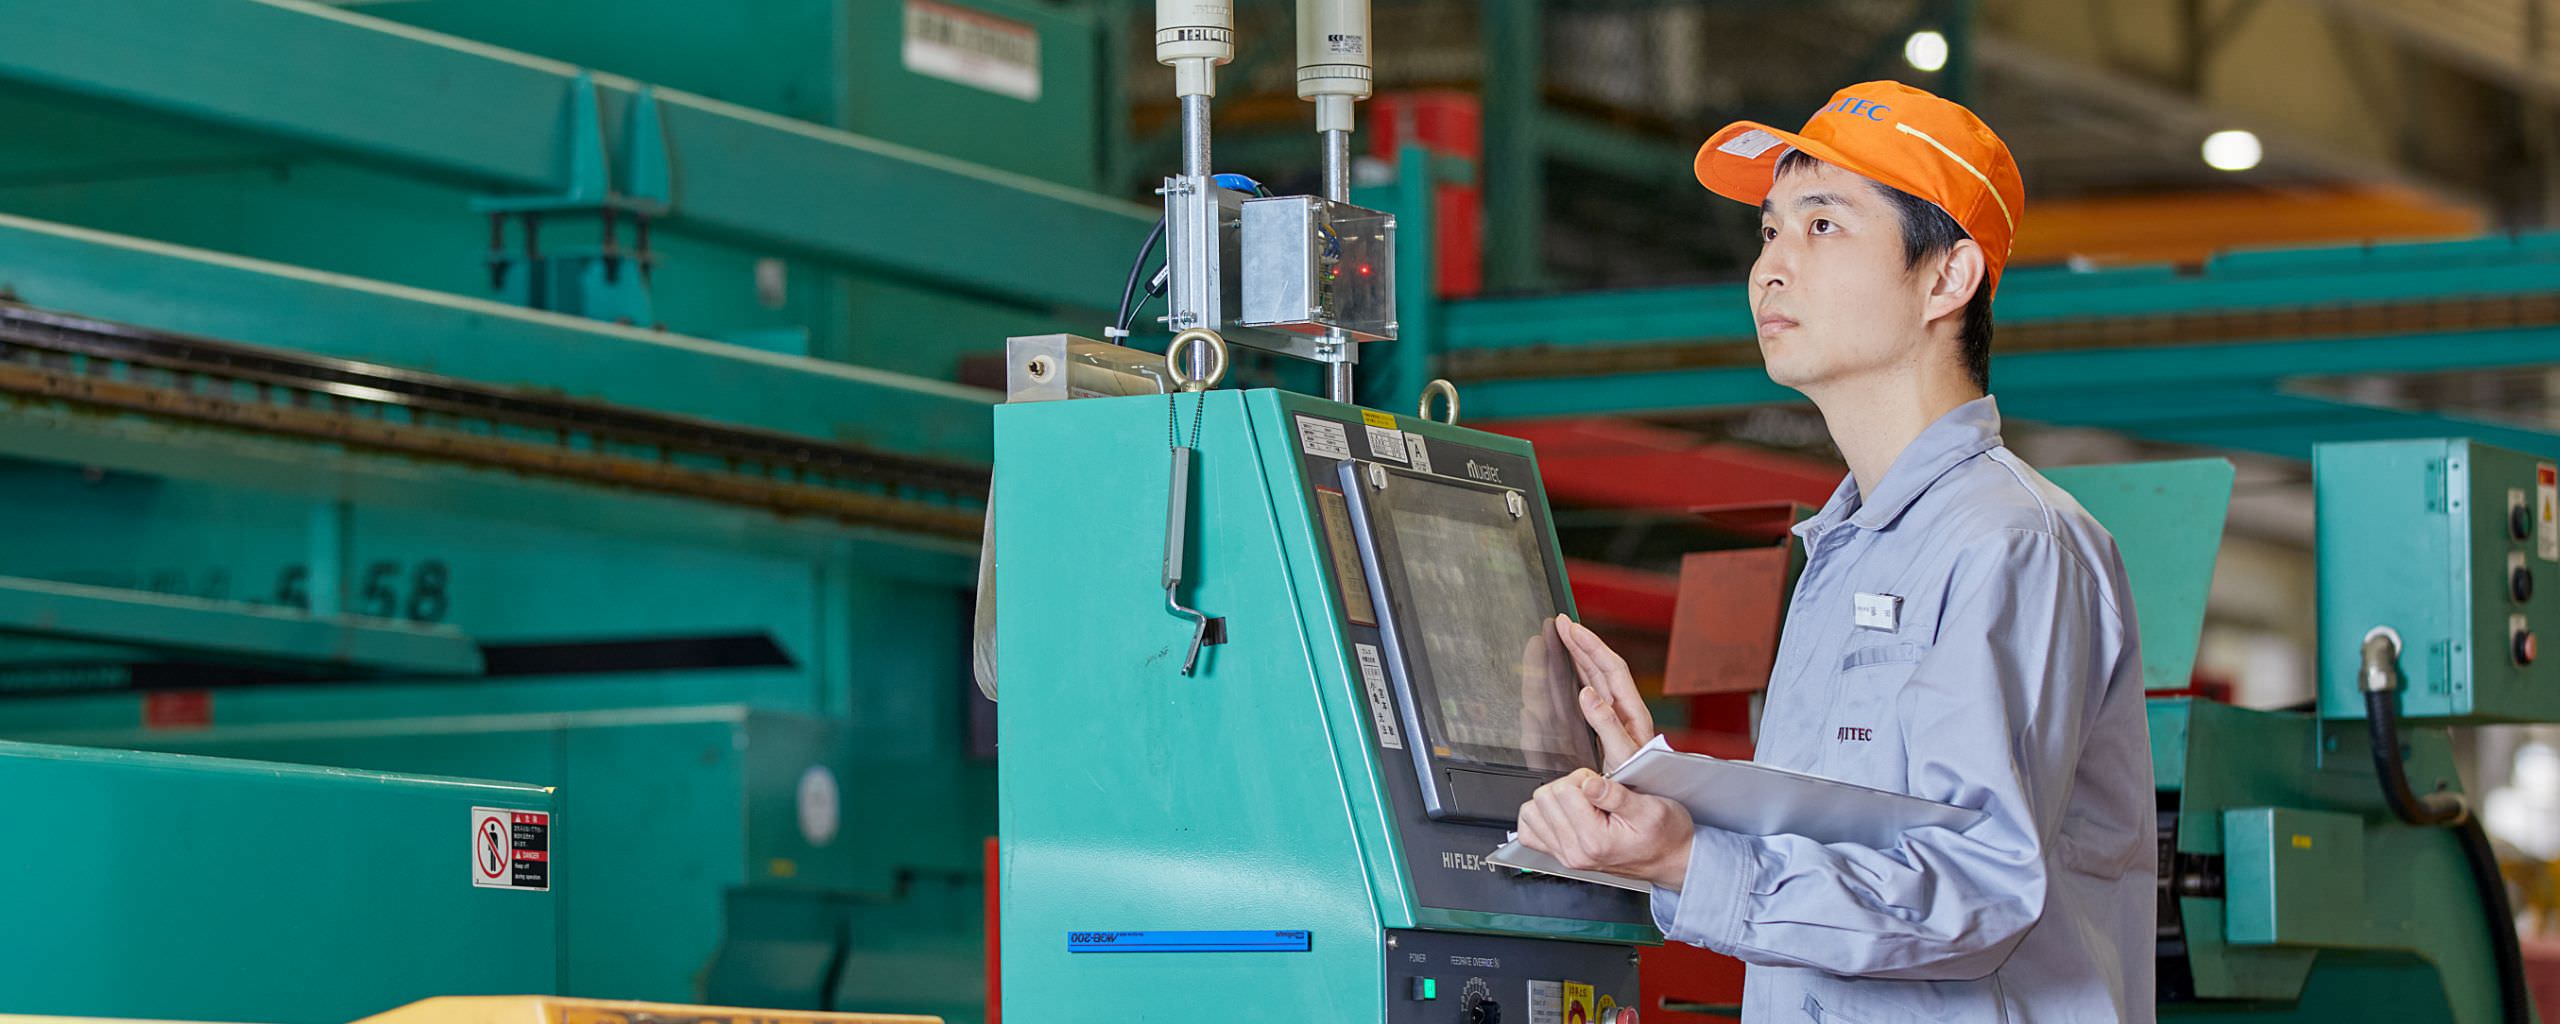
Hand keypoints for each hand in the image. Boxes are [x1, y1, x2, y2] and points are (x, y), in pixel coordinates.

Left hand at [1515, 768, 1694, 890]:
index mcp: (1595, 840)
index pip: (1564, 790)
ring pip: (1532, 812)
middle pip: (1544, 798)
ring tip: (1580, 802)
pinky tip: (1564, 813)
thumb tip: (1589, 783)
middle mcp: (1575, 852)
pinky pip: (1530, 831)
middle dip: (1568, 786)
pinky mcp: (1561, 854)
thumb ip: (1616, 796)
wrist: (1670, 859)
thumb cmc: (1664, 835)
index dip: (1584, 777)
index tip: (1602, 784)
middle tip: (1593, 793)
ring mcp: (1565, 855)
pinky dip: (1542, 817)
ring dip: (1554, 800)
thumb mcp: (1651, 809)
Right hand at [1556, 614, 1654, 771]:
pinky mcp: (1603, 730)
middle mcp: (1623, 711)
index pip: (1610, 667)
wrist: (1643, 804)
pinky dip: (1573, 682)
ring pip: (1594, 679)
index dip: (1590, 645)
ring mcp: (1614, 719)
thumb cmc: (1639, 783)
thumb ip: (1605, 724)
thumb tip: (1587, 693)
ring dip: (1578, 658)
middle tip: (1562, 624)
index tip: (1571, 628)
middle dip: (1581, 643)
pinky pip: (1587, 697)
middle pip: (1601, 667)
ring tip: (1562, 641)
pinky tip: (1563, 680)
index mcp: (1631, 711)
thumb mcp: (1622, 754)